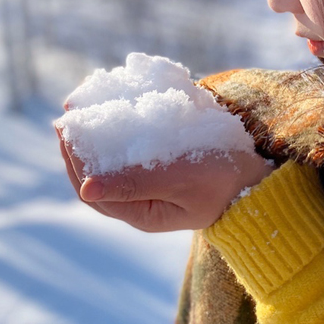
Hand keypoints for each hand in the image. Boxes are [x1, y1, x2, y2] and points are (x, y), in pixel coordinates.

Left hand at [56, 124, 274, 231]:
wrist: (258, 180)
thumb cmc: (223, 179)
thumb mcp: (179, 180)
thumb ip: (134, 183)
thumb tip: (86, 187)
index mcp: (141, 214)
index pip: (92, 189)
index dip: (73, 159)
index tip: (65, 127)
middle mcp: (141, 204)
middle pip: (96, 177)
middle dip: (78, 147)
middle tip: (67, 115)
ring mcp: (152, 189)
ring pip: (112, 165)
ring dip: (95, 139)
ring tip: (84, 110)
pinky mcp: (163, 171)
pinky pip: (130, 156)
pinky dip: (117, 135)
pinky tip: (114, 114)